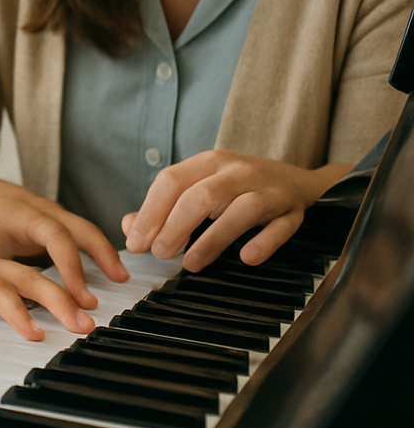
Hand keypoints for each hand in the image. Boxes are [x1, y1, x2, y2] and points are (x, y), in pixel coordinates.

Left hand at [0, 180, 127, 312]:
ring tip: (121, 279)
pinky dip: (98, 249)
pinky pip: (83, 232)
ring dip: (105, 253)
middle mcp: (45, 211)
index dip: (71, 266)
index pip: (56, 236)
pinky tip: (109, 269)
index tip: (80, 297)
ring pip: (86, 229)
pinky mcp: (61, 220)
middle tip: (118, 283)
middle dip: (102, 254)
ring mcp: (55, 213)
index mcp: (25, 216)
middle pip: (80, 228)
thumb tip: (7, 313)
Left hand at [121, 150, 350, 270]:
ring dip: (213, 238)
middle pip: (202, 194)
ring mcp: (267, 190)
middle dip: (176, 225)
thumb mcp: (200, 186)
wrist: (297, 179)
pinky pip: (281, 226)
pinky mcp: (292, 210)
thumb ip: (164, 207)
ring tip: (190, 264)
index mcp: (208, 162)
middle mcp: (236, 171)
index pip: (172, 181)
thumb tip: (129, 228)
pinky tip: (246, 258)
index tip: (136, 242)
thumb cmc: (237, 187)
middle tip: (159, 254)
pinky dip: (264, 242)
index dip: (150, 212)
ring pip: (241, 209)